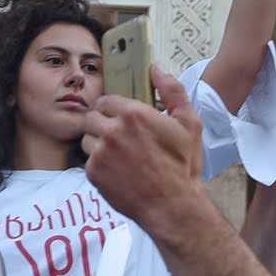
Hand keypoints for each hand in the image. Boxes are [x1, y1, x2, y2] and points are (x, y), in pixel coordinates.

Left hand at [83, 67, 204, 221]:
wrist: (172, 206)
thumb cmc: (182, 165)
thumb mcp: (189, 123)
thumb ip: (173, 91)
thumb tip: (156, 69)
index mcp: (134, 114)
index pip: (107, 100)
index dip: (113, 108)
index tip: (120, 118)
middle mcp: (113, 131)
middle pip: (92, 117)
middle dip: (102, 123)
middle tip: (117, 135)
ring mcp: (101, 153)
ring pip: (87, 138)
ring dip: (97, 143)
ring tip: (116, 153)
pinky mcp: (94, 173)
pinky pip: (88, 160)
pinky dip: (98, 164)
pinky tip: (116, 170)